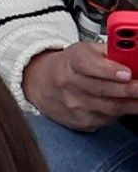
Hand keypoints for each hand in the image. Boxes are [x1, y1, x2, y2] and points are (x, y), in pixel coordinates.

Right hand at [22, 43, 137, 129]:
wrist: (42, 84)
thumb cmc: (70, 65)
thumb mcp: (87, 50)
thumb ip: (111, 52)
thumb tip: (135, 58)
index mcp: (73, 61)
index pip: (91, 66)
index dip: (111, 71)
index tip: (128, 73)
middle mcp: (69, 84)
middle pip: (103, 90)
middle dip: (129, 90)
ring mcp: (73, 105)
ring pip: (108, 108)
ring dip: (131, 104)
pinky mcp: (78, 121)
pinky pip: (106, 119)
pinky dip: (120, 112)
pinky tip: (128, 105)